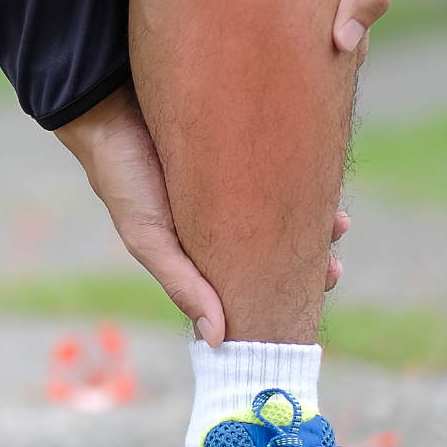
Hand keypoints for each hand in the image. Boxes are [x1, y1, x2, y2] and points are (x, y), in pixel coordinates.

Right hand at [56, 84, 349, 346]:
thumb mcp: (149, 237)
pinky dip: (306, 171)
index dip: (282, 285)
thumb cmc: (123, 177)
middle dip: (308, 257)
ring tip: (339, 224)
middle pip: (274, 242)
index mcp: (199, 242)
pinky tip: (324, 180)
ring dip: (315, 217)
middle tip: (334, 268)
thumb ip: (182, 284)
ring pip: (286, 204)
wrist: (107, 105)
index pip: (248, 273)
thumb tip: (217, 341)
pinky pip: (284, 159)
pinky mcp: (244, 138)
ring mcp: (237, 174)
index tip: (320, 288)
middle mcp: (222, 211)